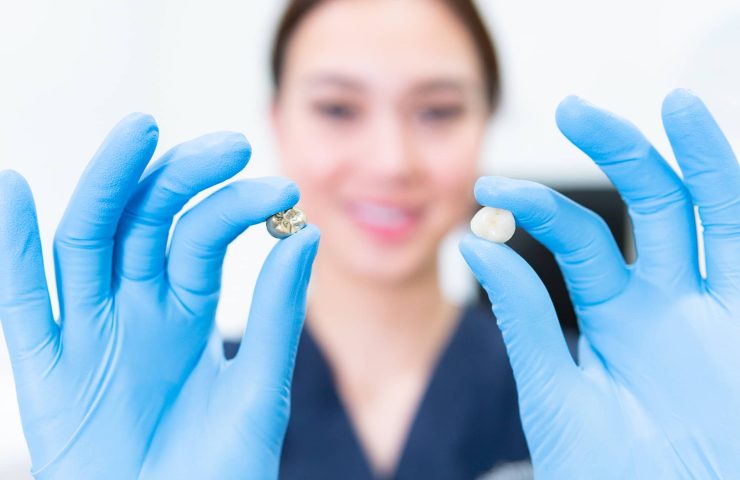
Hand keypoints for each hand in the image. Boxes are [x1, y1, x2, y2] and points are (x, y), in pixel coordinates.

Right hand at [0, 114, 318, 478]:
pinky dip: (11, 248)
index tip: (282, 191)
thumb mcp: (259, 390)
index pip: (202, 235)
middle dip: (179, 178)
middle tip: (229, 144)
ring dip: (108, 185)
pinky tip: (16, 189)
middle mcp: (135, 308)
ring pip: (87, 242)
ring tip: (139, 132)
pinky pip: (22, 302)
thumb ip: (276, 313)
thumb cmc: (221, 474)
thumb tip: (306, 232)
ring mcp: (89, 333)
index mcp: (187, 309)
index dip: (234, 206)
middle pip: (145, 222)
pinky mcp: (46, 371)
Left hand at [460, 90, 739, 478]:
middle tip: (572, 108)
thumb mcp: (554, 391)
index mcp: (618, 316)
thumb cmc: (602, 474)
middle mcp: (669, 305)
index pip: (581, 237)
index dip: (536, 207)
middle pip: (653, 207)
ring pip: (714, 218)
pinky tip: (718, 158)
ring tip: (675, 106)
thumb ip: (524, 318)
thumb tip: (474, 245)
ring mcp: (715, 316)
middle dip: (620, 152)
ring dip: (699, 160)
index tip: (487, 191)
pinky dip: (733, 202)